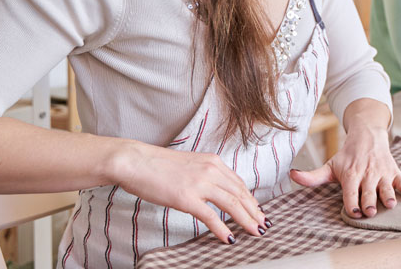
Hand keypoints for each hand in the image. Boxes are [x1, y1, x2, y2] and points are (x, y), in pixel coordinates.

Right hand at [112, 141, 265, 243]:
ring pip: (232, 204)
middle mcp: (211, 170)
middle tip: (264, 225)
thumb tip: (216, 190)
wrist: (136, 162)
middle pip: (240, 194)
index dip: (251, 199)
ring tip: (255, 233)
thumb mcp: (190, 165)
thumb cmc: (158, 166)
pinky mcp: (187, 197)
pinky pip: (210, 216)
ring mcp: (200, 184)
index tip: (258, 211)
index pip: (239, 183)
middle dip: (254, 212)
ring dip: (246, 220)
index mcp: (213, 162)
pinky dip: (222, 229)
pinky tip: (229, 239)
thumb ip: (206, 175)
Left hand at [291, 123, 400, 218]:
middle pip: (369, 191)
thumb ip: (312, 176)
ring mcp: (382, 173)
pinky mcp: (394, 171)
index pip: (351, 192)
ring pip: (386, 187)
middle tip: (371, 211)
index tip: (354, 212)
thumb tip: (292, 176)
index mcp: (351, 174)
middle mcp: (367, 174)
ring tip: (391, 203)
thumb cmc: (347, 156)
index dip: (352, 202)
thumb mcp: (330, 165)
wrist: (367, 133)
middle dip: (370, 201)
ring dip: (389, 195)